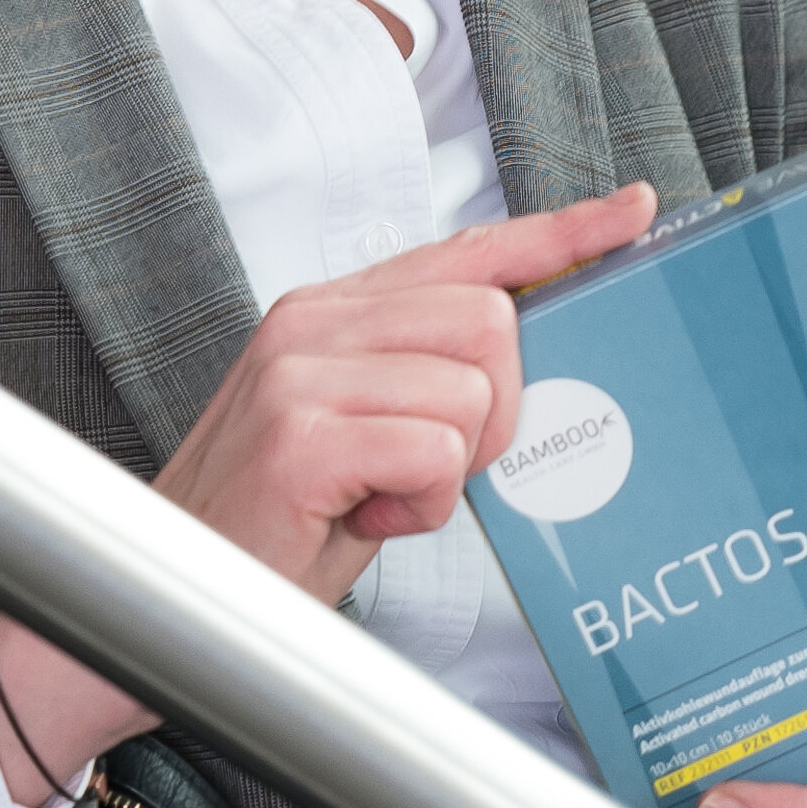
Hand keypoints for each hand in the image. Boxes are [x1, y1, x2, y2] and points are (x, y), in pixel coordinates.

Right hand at [0, 185, 655, 801]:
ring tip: (381, 497)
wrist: (173, 595)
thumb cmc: (277, 523)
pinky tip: (361, 518)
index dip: (559, 232)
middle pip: (492, 317)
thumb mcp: (361, 431)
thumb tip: (525, 361)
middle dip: (497, 408)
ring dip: (451, 467)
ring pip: (472, 389)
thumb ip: (426, 378)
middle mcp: (312, 321)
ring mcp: (299, 373)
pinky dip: (419, 506)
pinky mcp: (300, 434)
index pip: (467, 251)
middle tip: (437, 468)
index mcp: (330, 310)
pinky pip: (435, 452)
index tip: (633, 212)